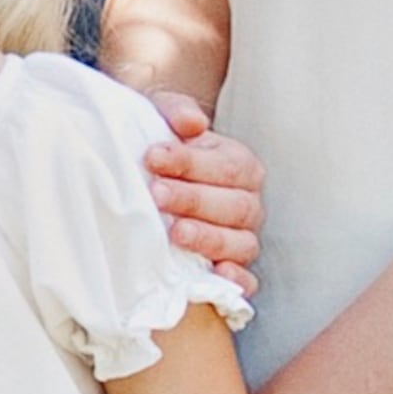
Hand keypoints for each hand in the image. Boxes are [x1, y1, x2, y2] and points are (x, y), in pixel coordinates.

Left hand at [143, 94, 258, 302]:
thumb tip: (191, 124)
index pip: (225, 165)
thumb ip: (176, 111)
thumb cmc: (157, 149)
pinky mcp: (233, 270)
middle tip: (157, 194)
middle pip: (235, 205)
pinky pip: (245, 281)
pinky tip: (216, 275)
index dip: (190, 162)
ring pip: (241, 243)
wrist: (144, 181)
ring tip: (176, 233)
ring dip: (209, 239)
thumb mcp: (161, 118)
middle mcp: (248, 203)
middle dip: (194, 199)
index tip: (152, 157)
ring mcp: (243, 239)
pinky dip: (236, 282)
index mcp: (238, 164)